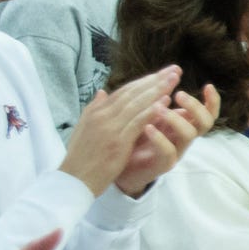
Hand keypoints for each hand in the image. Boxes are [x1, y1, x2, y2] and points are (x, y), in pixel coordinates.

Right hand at [59, 68, 181, 196]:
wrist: (73, 180)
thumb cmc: (81, 156)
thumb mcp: (84, 128)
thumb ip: (95, 109)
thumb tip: (103, 92)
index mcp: (96, 111)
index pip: (124, 91)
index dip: (144, 81)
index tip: (162, 74)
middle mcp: (102, 115)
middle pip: (133, 93)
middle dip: (155, 80)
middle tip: (175, 69)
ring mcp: (110, 127)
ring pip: (137, 103)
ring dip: (158, 90)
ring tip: (174, 79)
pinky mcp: (117, 142)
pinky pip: (138, 122)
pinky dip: (152, 110)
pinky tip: (166, 101)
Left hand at [114, 84, 218, 196]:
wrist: (121, 166)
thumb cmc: (134, 137)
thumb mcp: (145, 112)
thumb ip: (154, 96)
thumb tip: (163, 72)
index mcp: (183, 122)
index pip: (207, 112)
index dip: (212, 101)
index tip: (208, 86)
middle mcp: (183, 136)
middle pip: (205, 122)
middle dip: (196, 106)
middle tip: (179, 94)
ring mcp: (176, 150)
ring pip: (189, 135)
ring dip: (176, 118)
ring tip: (158, 108)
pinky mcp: (164, 163)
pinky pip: (168, 151)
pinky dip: (159, 138)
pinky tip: (147, 127)